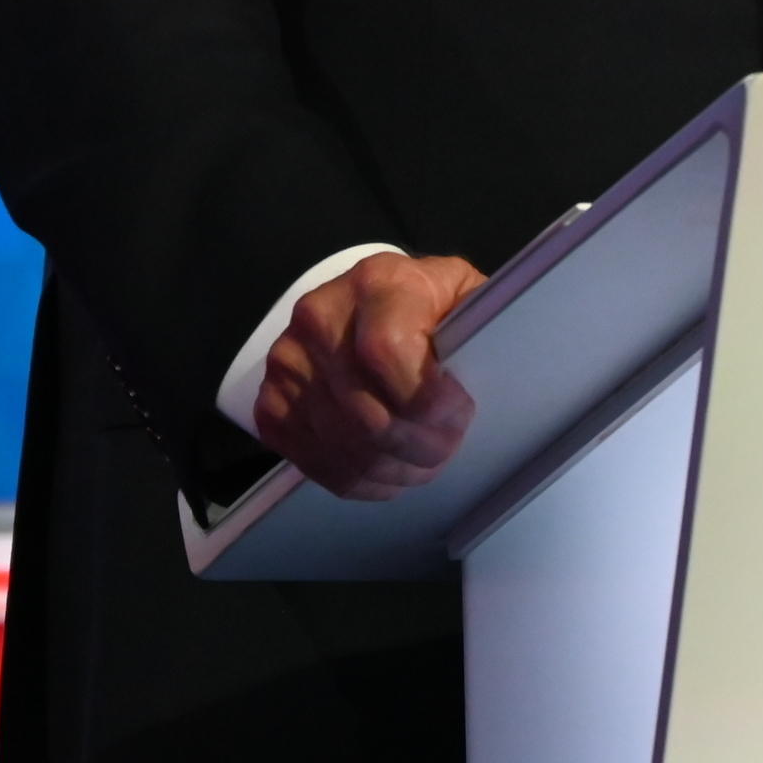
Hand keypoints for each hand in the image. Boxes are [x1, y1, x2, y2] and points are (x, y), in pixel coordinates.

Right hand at [253, 251, 488, 498]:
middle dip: (420, 447)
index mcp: (377, 282)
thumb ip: (479, 323)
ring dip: (395, 470)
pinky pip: (317, 464)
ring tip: (424, 461)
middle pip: (367, 414)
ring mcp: (288, 362)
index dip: (426, 399)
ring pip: (345, 448)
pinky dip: (360, 481)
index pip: (385, 352)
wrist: (370, 305)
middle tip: (448, 446)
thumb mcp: (465, 295)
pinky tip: (388, 469)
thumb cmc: (431, 305)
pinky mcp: (272, 402)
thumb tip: (491, 360)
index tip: (459, 410)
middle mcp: (319, 317)